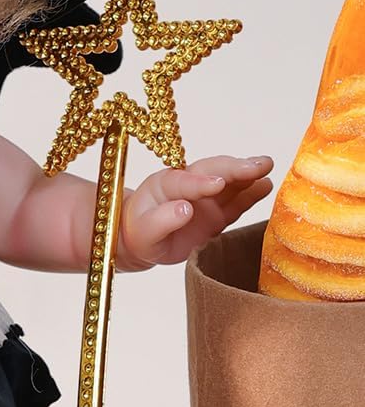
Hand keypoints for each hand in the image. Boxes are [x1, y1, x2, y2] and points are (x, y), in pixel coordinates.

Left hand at [119, 155, 273, 268]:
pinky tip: (266, 185)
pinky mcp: (218, 213)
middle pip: (212, 171)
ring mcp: (205, 198)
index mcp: (165, 184)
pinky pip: (236, 202)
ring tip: (267, 167)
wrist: (142, 241)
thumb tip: (184, 209)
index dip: (201, 183)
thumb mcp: (143, 231)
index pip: (184, 180)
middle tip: (258, 165)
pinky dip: (251, 194)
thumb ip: (161, 220)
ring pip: (229, 182)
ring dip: (248, 174)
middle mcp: (189, 185)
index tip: (218, 184)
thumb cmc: (139, 232)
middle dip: (234, 168)